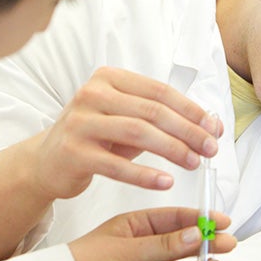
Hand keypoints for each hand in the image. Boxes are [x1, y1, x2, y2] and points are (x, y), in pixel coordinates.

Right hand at [29, 66, 222, 198]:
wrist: (46, 161)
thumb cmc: (95, 137)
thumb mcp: (125, 118)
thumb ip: (162, 117)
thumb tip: (210, 124)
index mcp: (109, 78)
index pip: (159, 91)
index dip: (191, 110)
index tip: (213, 128)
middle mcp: (92, 94)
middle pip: (152, 111)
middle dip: (187, 131)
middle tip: (210, 149)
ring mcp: (80, 122)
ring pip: (138, 133)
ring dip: (172, 149)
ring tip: (194, 163)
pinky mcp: (73, 152)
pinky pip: (116, 165)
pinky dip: (144, 175)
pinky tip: (165, 182)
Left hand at [68, 207, 235, 260]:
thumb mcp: (126, 249)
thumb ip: (164, 245)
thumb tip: (194, 234)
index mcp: (137, 227)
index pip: (174, 219)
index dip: (199, 220)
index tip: (219, 221)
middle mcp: (145, 250)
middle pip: (184, 246)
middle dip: (206, 245)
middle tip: (226, 244)